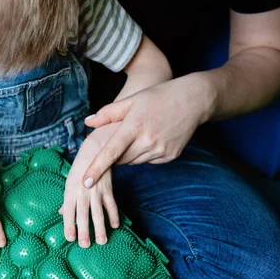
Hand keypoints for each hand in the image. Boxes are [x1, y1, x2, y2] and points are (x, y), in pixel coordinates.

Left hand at [61, 126, 120, 247]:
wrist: (95, 151)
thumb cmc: (79, 170)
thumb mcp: (69, 183)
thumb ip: (67, 200)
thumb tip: (60, 214)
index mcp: (70, 191)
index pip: (68, 212)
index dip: (69, 225)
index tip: (70, 239)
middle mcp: (82, 192)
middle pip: (83, 215)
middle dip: (84, 231)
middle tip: (85, 245)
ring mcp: (96, 191)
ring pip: (98, 213)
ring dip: (100, 228)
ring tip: (101, 241)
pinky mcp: (108, 189)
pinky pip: (112, 204)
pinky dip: (114, 215)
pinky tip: (115, 226)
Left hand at [82, 76, 211, 186]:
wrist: (193, 100)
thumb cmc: (159, 97)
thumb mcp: (132, 100)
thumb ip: (108, 113)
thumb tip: (87, 122)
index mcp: (134, 126)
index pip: (111, 152)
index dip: (97, 168)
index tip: (86, 182)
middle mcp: (148, 141)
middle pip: (120, 159)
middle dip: (115, 153)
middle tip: (122, 136)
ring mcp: (160, 150)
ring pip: (134, 162)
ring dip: (130, 153)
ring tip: (141, 132)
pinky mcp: (170, 156)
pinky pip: (148, 161)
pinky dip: (145, 153)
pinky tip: (153, 137)